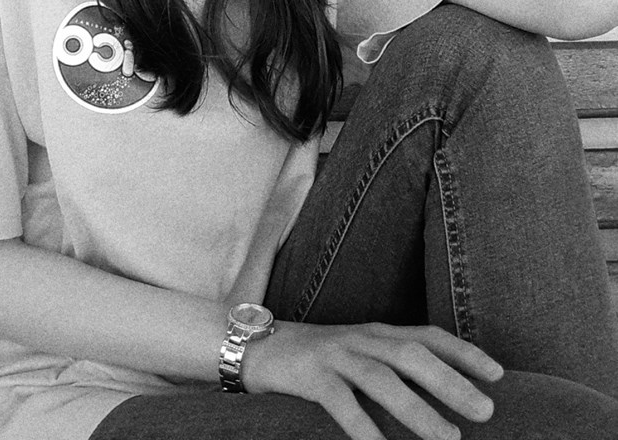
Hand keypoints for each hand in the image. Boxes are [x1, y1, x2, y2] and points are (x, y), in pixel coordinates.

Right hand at [242, 320, 503, 439]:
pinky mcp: (313, 376)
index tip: (498, 374)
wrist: (263, 346)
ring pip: (383, 379)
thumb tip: (443, 391)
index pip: (429, 335)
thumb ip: (395, 365)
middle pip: (413, 355)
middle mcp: (364, 339)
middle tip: (486, 411)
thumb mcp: (362, 353)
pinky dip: (364, 429)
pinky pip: (342, 404)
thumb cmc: (323, 358)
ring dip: (419, 410)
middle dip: (452, 383)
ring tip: (448, 439)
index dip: (464, 352)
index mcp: (380, 332)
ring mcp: (338, 356)